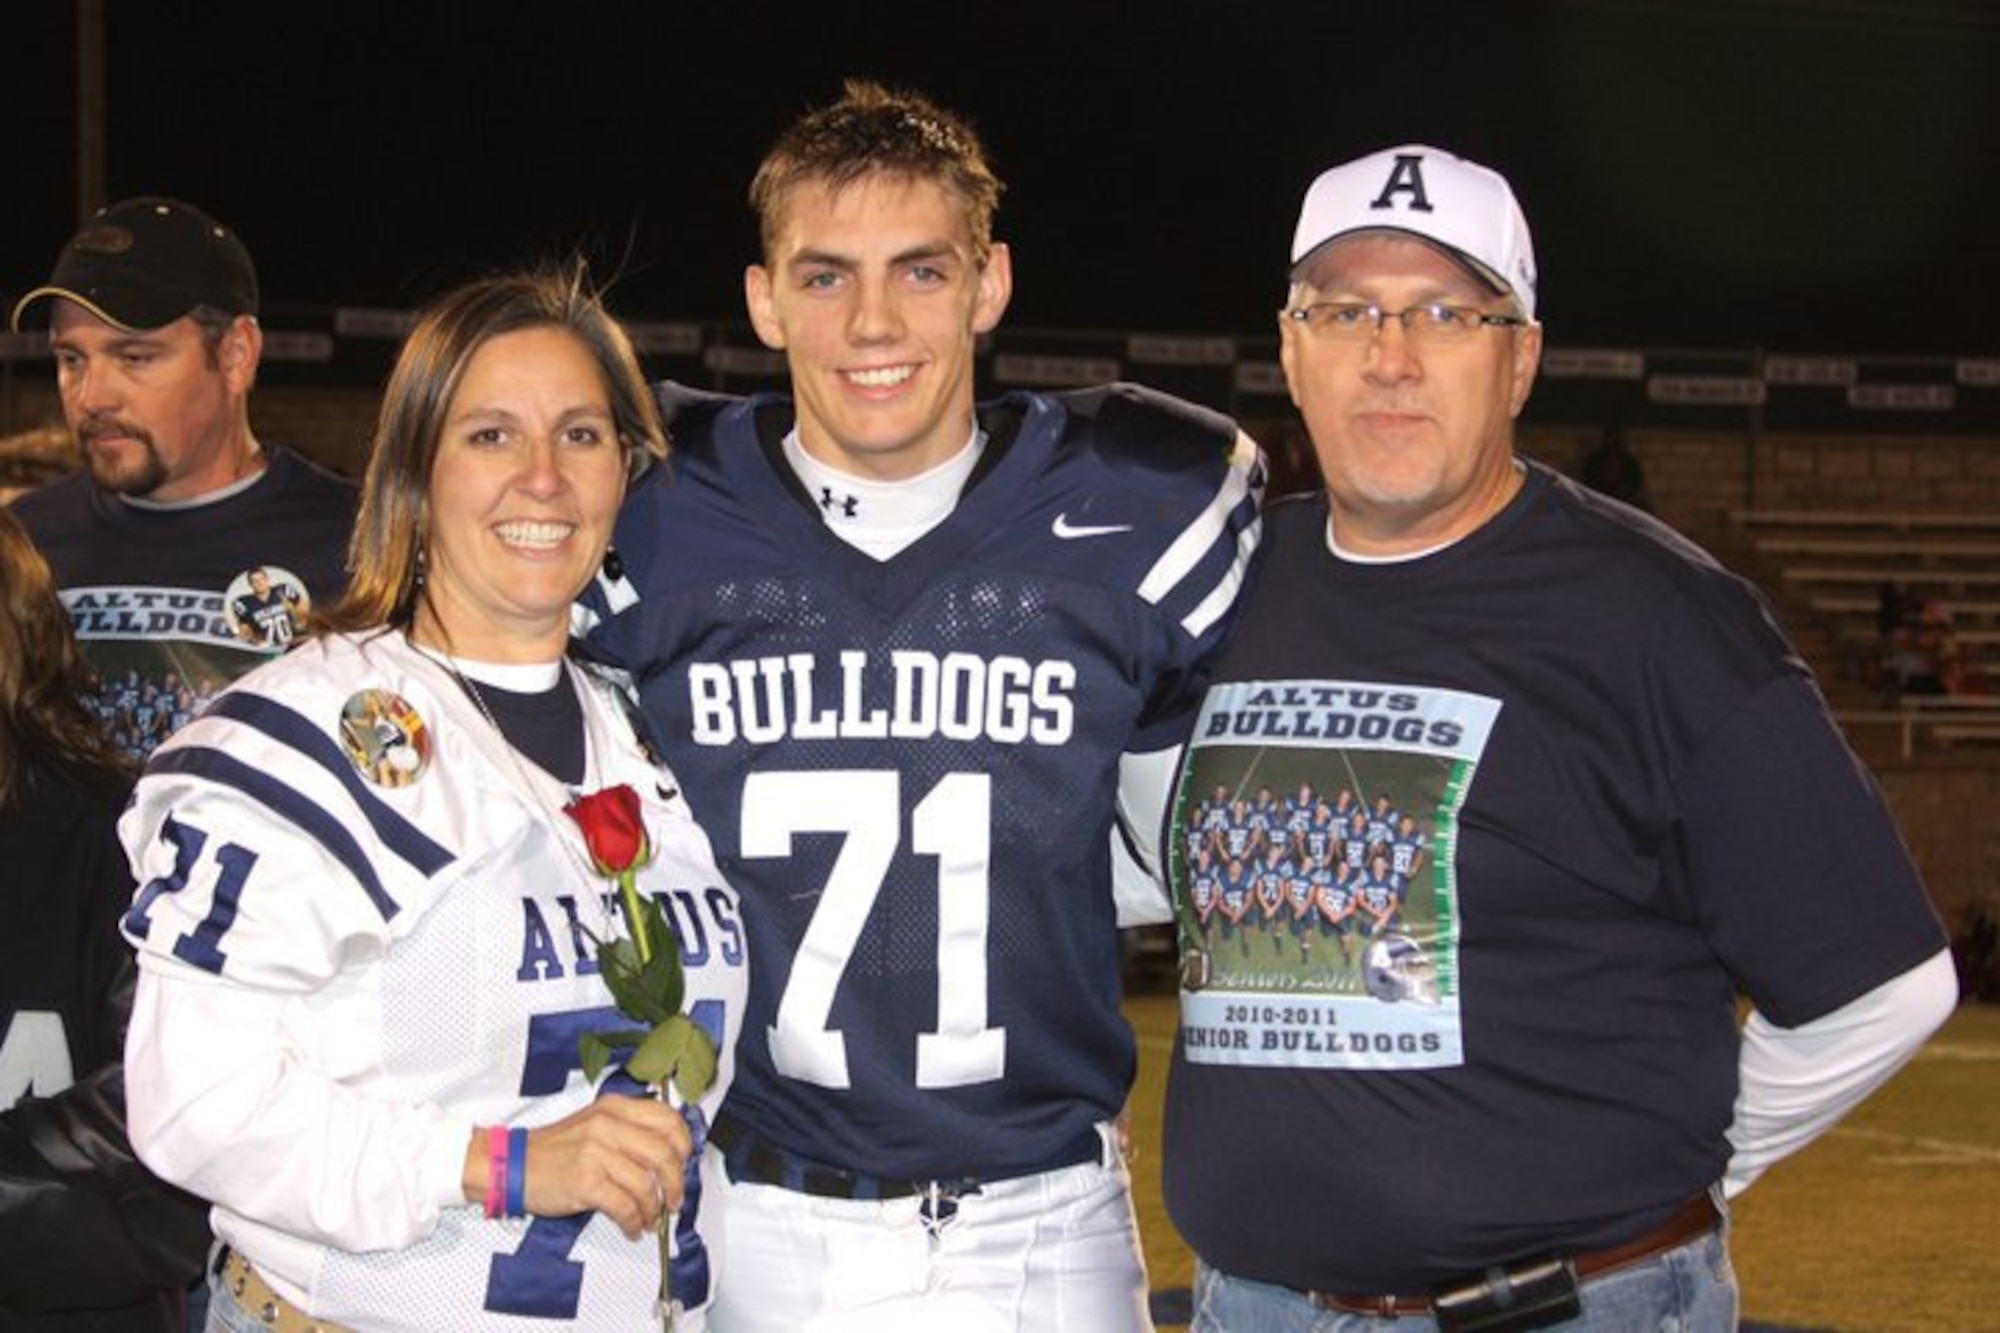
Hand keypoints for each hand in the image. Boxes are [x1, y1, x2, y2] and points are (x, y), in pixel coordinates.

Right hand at [465, 1097, 691, 1238]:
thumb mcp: (596, 1123)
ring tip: (649, 1219)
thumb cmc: (556, 1149)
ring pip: (646, 1184)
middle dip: (676, 1183)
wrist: (514, 1164)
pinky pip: (624, 1206)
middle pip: (664, 1154)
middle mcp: (608, 1125)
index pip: (667, 1119)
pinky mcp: (585, 1181)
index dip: (684, 1145)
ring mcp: (596, 1152)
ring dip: (653, 1209)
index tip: (684, 1164)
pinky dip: (633, 1221)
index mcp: (615, 1108)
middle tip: (674, 1200)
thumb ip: (630, 1131)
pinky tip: (631, 1227)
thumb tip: (669, 1155)